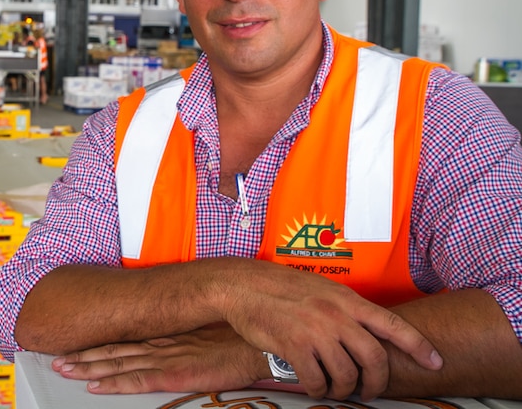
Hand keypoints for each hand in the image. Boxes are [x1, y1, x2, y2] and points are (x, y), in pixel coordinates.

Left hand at [51, 323, 263, 393]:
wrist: (257, 338)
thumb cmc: (237, 337)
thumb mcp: (205, 335)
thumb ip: (186, 340)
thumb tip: (176, 345)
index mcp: (167, 334)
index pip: (126, 339)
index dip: (99, 343)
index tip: (77, 344)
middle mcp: (160, 343)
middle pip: (114, 349)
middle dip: (84, 355)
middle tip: (57, 358)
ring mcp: (165, 357)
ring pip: (118, 363)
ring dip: (89, 368)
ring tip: (64, 369)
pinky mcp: (175, 373)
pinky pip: (137, 381)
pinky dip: (113, 383)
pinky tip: (95, 385)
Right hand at [223, 261, 441, 400]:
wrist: (243, 286)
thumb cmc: (280, 288)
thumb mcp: (321, 290)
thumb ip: (344, 309)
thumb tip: (365, 332)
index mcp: (346, 299)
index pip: (391, 324)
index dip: (417, 345)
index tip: (435, 362)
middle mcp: (336, 314)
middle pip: (374, 357)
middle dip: (377, 382)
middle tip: (369, 391)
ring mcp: (315, 330)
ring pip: (346, 374)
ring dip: (344, 389)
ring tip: (335, 389)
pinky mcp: (293, 345)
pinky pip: (316, 380)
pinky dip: (318, 389)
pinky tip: (313, 386)